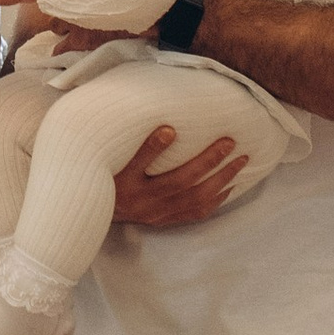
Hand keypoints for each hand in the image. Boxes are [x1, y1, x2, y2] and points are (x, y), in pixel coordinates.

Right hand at [108, 127, 245, 227]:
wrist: (93, 210)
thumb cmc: (102, 175)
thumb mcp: (103, 156)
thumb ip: (121, 137)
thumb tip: (144, 114)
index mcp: (124, 180)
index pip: (139, 162)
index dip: (153, 147)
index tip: (169, 129)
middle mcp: (142, 199)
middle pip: (179, 181)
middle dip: (208, 161)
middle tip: (230, 141)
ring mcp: (155, 212)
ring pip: (194, 198)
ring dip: (220, 179)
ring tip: (240, 161)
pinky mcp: (163, 220)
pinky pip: (195, 212)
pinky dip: (215, 199)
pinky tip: (229, 186)